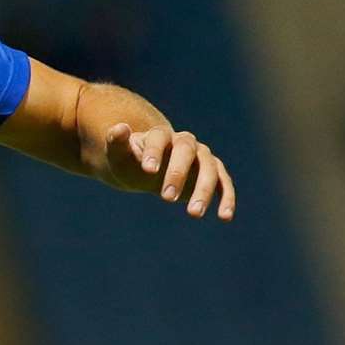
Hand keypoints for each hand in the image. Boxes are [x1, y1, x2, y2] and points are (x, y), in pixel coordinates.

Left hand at [103, 123, 235, 220]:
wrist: (146, 170)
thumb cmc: (130, 162)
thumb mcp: (119, 155)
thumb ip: (117, 142)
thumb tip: (119, 127)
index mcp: (160, 135)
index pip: (159, 138)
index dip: (154, 151)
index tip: (148, 170)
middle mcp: (185, 142)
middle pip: (187, 151)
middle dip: (178, 173)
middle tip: (167, 198)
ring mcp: (202, 157)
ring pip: (209, 168)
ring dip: (203, 190)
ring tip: (193, 214)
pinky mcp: (214, 174)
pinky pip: (224, 183)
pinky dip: (227, 198)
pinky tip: (224, 217)